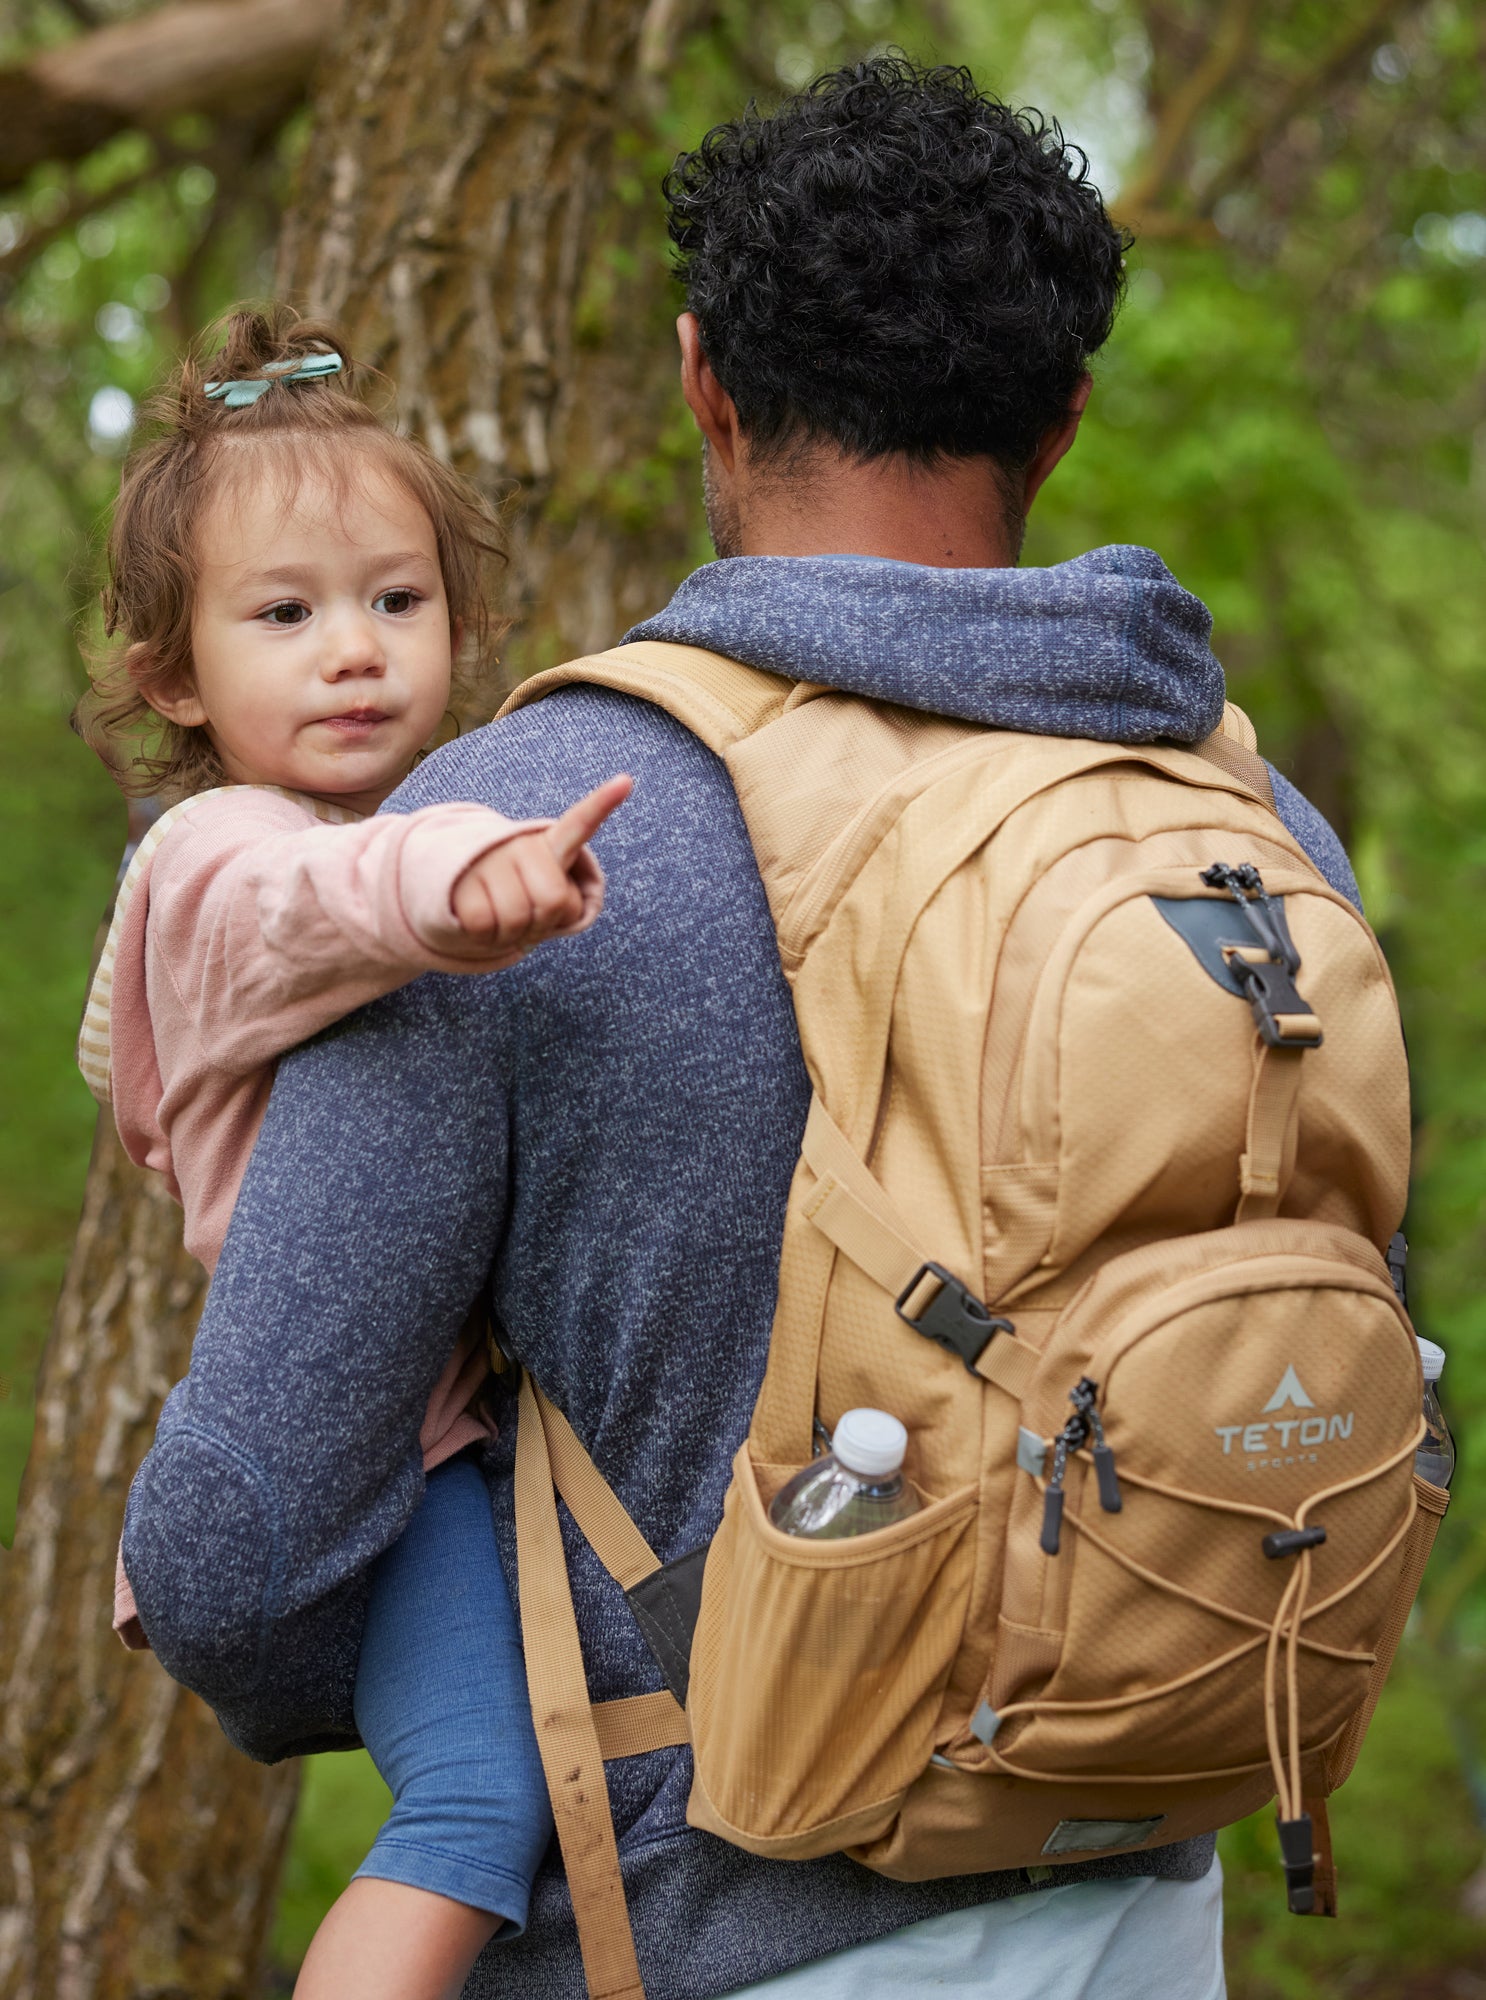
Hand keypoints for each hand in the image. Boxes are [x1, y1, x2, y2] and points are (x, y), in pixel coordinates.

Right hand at [450, 774, 631, 948]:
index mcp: (550, 845)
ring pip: (517, 919)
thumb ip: (565, 904)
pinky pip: (483, 925)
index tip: (626, 780)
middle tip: (528, 919)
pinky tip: (482, 923)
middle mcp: (519, 845)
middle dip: (543, 924)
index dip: (603, 804)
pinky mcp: (458, 879)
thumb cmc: (521, 900)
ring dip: (512, 936)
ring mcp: (487, 859)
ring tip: (502, 920)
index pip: (580, 823)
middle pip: (553, 902)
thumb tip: (557, 908)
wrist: (465, 893)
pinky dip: (485, 937)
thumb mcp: (550, 899)